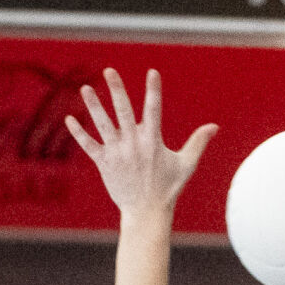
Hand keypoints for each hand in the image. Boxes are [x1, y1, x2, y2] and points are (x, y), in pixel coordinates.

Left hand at [65, 68, 217, 219]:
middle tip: (109, 71)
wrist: (146, 213)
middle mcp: (133, 145)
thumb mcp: (186, 165)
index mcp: (153, 142)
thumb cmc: (168, 188)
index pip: (154, 110)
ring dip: (94, 106)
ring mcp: (117, 154)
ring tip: (85, 88)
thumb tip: (215, 126)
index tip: (152, 72)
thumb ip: (198, 143)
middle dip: (117, 91)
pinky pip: (89, 146)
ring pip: (103, 125)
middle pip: (123, 112)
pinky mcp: (105, 164)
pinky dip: (79, 134)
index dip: (153, 91)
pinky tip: (69, 119)